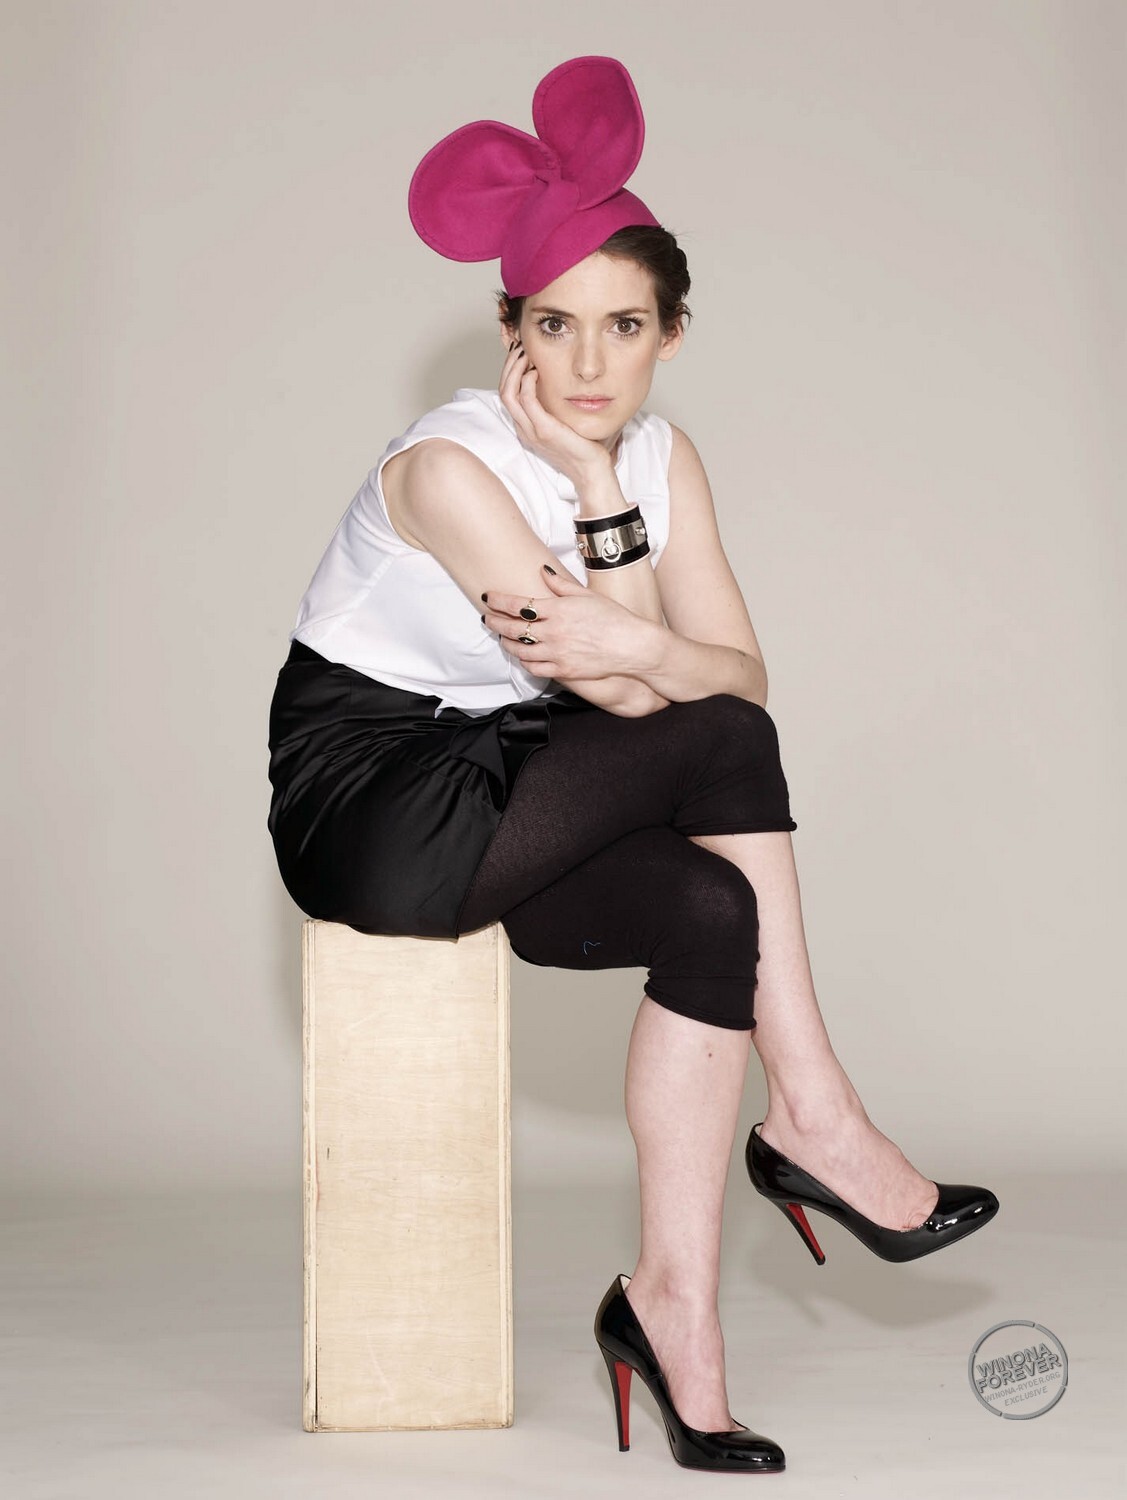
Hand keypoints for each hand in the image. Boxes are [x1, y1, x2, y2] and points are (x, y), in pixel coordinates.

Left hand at [483, 564, 657, 681]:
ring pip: (519, 650)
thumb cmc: (614, 618)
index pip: (517, 604)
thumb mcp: (587, 595)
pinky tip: (523, 656)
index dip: (498, 600)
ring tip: (503, 638)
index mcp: (557, 610)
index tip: (488, 598)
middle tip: (487, 619)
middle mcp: (552, 632)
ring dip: (507, 643)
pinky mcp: (562, 671)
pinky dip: (524, 662)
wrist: (630, 646)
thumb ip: (561, 585)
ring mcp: (556, 653)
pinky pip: (534, 668)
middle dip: (494, 622)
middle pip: (512, 627)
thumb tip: (543, 572)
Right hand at [498, 339, 614, 490]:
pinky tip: (537, 371)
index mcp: (526, 427)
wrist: (592, 471)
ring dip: (515, 368)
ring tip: (526, 353)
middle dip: (509, 365)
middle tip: (521, 347)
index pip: (507, 394)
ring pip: (508, 393)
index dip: (511, 371)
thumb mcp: (564, 422)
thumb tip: (558, 382)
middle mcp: (524, 429)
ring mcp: (532, 431)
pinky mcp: (544, 430)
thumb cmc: (584, 447)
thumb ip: (556, 406)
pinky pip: (526, 400)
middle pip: (503, 390)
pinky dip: (527, 381)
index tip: (523, 353)